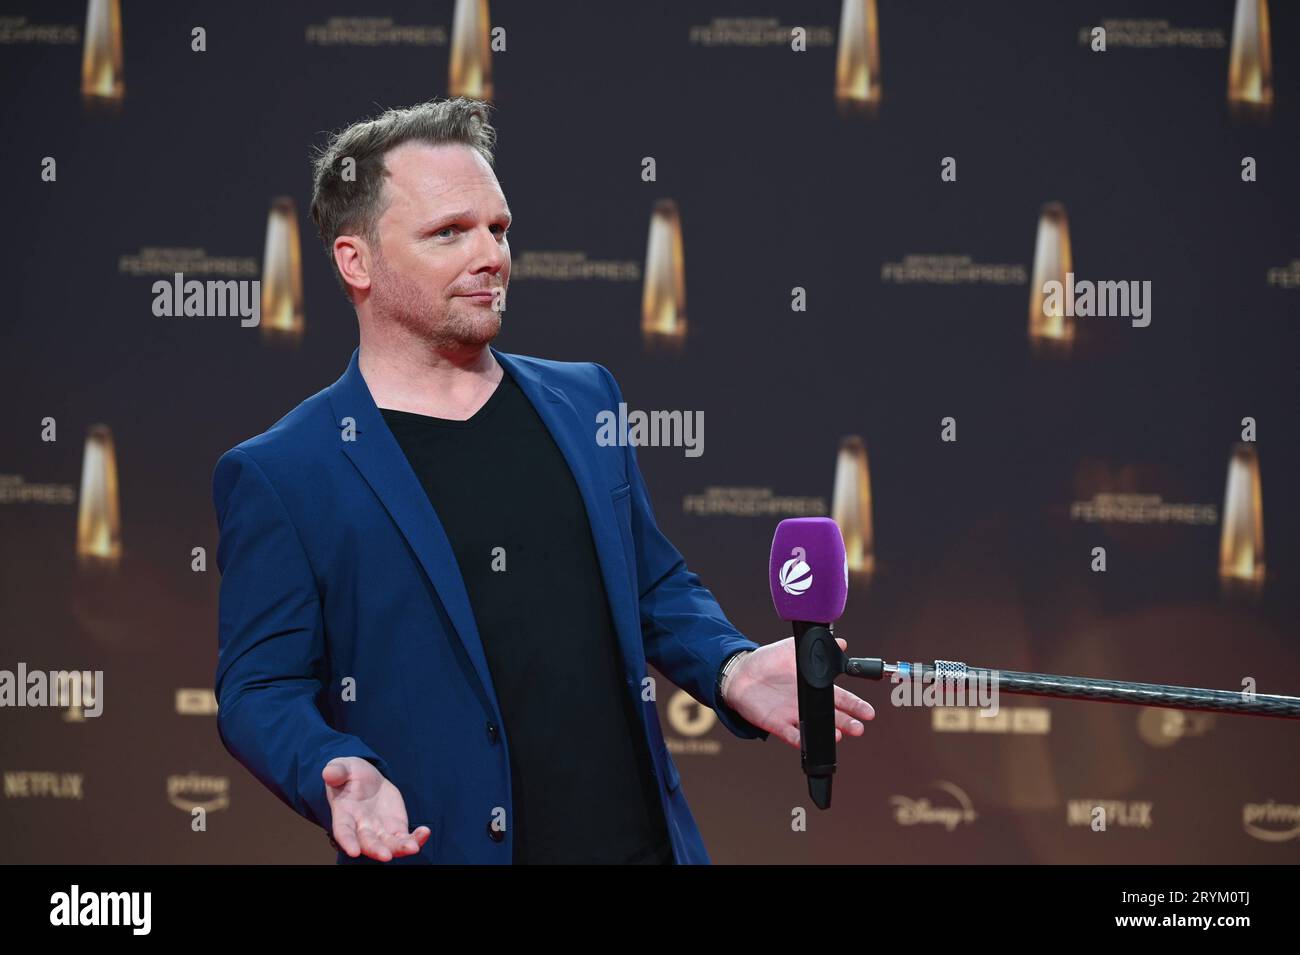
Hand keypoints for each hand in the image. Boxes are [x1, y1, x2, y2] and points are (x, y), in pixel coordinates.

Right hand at [322, 756, 430, 860]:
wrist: (365, 779)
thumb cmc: (348, 775)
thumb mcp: (342, 767)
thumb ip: (337, 772)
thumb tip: (328, 773)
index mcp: (344, 814)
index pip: (344, 831)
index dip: (347, 842)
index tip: (353, 852)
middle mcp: (361, 828)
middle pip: (369, 843)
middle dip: (377, 850)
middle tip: (386, 856)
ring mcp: (380, 830)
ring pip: (389, 845)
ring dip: (400, 848)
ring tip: (413, 848)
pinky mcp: (396, 827)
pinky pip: (406, 837)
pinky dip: (416, 838)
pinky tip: (424, 832)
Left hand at [723, 637, 874, 748]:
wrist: (740, 673)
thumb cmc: (767, 663)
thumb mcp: (791, 650)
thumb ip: (813, 647)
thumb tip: (840, 642)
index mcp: (813, 688)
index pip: (839, 698)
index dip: (855, 706)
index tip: (868, 712)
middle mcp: (806, 704)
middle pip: (832, 716)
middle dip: (847, 723)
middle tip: (859, 728)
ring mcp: (792, 714)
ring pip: (814, 727)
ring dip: (826, 732)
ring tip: (838, 734)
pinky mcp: (775, 723)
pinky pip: (789, 733)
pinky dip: (798, 738)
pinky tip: (807, 741)